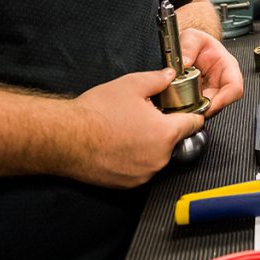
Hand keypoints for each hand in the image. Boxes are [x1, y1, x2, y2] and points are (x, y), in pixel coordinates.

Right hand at [69, 69, 203, 187]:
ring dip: (148, 144)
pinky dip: (135, 158)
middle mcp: (159, 158)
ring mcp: (145, 174)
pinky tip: (119, 144)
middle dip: (163, 127)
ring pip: (157, 155)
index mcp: (165, 133)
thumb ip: (158, 79)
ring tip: (127, 130)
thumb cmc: (96, 113)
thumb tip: (170, 76)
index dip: (191, 113)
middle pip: (173, 139)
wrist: (66, 138)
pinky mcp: (129, 184)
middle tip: (144, 116)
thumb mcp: (131, 85)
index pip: (193, 124)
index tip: (187, 110)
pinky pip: (141, 168)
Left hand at [179, 28, 243, 115]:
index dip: (224, 100)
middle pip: (220, 103)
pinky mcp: (201, 99)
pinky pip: (197, 108)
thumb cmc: (197, 42)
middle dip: (205, 109)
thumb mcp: (192, 37)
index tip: (209, 106)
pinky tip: (179, 105)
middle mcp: (223, 82)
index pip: (235, 88)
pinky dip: (188, 109)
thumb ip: (188, 47)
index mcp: (228, 67)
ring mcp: (212, 92)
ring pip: (208, 109)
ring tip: (181, 106)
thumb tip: (185, 63)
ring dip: (195, 110)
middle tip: (188, 109)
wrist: (189, 46)